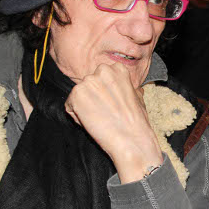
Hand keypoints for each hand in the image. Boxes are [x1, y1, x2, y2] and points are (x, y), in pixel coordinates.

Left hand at [64, 62, 162, 182]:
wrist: (131, 139)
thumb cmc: (136, 122)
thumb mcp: (138, 98)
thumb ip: (128, 89)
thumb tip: (133, 89)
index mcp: (117, 69)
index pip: (101, 78)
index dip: (105, 94)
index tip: (112, 104)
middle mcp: (102, 71)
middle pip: (89, 85)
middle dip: (93, 98)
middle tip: (105, 112)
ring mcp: (88, 82)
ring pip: (78, 96)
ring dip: (85, 108)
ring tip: (100, 118)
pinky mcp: (76, 95)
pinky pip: (70, 106)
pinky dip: (77, 117)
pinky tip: (93, 122)